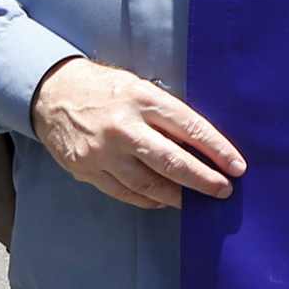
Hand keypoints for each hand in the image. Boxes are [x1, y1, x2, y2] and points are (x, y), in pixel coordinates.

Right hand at [31, 57, 245, 210]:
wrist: (51, 92)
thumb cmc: (105, 89)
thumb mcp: (139, 88)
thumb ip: (166, 115)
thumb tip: (202, 147)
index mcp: (142, 99)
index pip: (190, 128)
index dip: (217, 150)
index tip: (237, 167)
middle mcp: (123, 127)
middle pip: (172, 162)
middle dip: (203, 180)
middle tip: (223, 191)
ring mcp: (103, 152)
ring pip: (148, 184)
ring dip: (177, 196)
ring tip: (195, 200)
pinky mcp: (87, 169)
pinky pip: (125, 193)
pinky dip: (148, 199)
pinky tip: (164, 199)